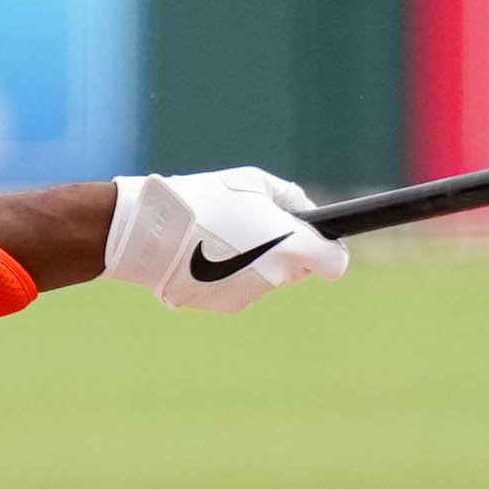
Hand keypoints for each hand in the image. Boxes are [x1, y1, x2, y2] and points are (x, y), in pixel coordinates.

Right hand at [103, 167, 345, 310]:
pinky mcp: (225, 306)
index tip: (317, 244)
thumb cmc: (205, 200)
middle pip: (298, 270)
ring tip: (220, 239)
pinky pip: (238, 290)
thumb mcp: (254, 182)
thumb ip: (290, 198)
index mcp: (291, 245)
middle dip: (285, 253)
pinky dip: (228, 277)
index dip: (328, 253)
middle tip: (255, 231)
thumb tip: (306, 213)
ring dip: (254, 264)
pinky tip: (205, 256)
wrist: (153, 233)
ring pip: (266, 280)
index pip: (334, 263)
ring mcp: (250, 295)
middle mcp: (276, 276)